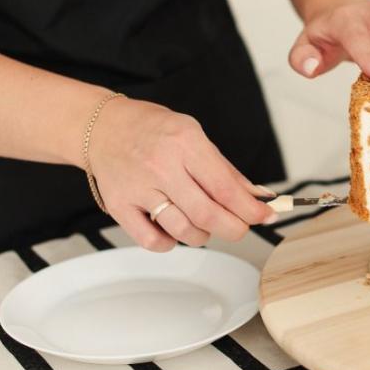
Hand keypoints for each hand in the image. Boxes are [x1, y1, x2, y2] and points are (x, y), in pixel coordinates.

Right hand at [88, 98, 276, 251]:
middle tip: (240, 228)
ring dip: (203, 236)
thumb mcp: (195, 136)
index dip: (250, 209)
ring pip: (182, 231)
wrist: (103, 127)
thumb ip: (226, 170)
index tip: (265, 216)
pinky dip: (170, 243)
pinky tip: (174, 230)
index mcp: (185, 143)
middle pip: (207, 215)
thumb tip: (258, 196)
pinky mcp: (119, 206)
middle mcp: (161, 166)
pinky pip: (151, 241)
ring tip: (204, 224)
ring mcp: (138, 188)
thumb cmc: (152, 129)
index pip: (225, 188)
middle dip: (234, 229)